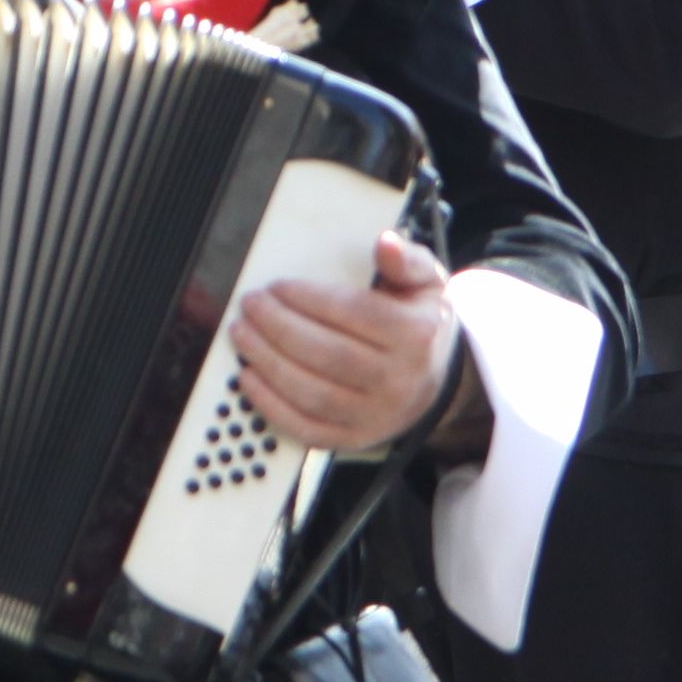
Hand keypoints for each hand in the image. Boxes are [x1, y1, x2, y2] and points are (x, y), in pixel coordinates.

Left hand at [230, 232, 458, 451]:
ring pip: (312, 393)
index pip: (353, 314)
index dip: (308, 299)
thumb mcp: (425, 284)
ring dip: (267, 363)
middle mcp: (398, 380)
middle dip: (278, 327)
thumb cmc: (420, 325)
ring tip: (242, 334)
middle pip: (328, 354)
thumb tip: (385, 242)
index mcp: (416, 335)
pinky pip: (307, 428)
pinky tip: (248, 377)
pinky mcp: (355, 438)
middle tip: (251, 306)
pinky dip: (272, 406)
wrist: (439, 381)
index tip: (277, 287)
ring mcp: (376, 415)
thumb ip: (405, 260)